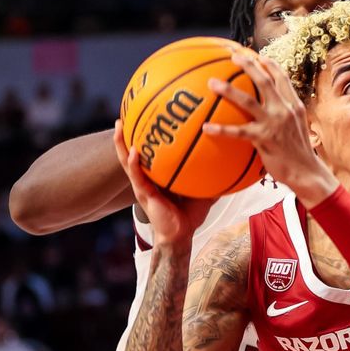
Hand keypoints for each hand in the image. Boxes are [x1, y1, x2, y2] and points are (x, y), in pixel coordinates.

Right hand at [113, 120, 214, 245]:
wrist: (180, 236)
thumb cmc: (189, 215)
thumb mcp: (203, 191)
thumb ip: (211, 176)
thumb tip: (230, 161)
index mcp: (157, 176)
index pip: (149, 152)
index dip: (144, 136)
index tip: (145, 117)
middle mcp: (146, 178)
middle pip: (132, 151)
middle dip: (126, 134)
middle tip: (124, 114)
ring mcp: (142, 185)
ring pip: (127, 160)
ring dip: (121, 143)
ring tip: (119, 126)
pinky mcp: (144, 194)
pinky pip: (136, 176)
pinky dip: (134, 164)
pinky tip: (134, 151)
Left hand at [203, 53, 337, 204]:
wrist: (307, 172)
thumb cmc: (299, 152)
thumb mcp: (298, 128)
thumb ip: (286, 115)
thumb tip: (272, 109)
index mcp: (293, 106)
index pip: (282, 79)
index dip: (270, 65)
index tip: (259, 56)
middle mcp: (284, 110)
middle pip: (265, 82)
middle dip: (249, 66)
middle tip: (233, 56)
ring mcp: (274, 124)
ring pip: (248, 101)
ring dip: (229, 90)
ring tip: (212, 82)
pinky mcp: (263, 139)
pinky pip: (238, 132)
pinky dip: (221, 129)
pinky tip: (206, 127)